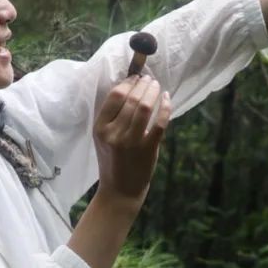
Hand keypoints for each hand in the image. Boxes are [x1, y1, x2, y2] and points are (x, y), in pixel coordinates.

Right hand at [93, 73, 171, 202]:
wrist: (120, 189)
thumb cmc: (113, 160)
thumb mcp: (104, 138)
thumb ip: (112, 117)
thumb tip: (129, 88)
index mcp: (100, 128)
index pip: (115, 96)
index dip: (128, 83)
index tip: (136, 77)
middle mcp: (114, 134)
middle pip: (131, 99)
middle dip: (143, 84)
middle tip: (149, 79)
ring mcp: (131, 142)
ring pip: (145, 108)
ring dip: (153, 92)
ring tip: (157, 86)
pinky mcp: (148, 149)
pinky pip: (159, 123)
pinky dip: (165, 107)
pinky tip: (167, 98)